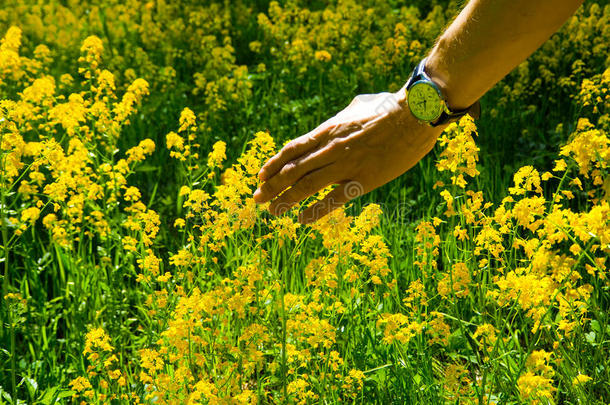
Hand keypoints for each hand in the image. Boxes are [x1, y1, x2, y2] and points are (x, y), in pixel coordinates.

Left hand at [253, 89, 443, 223]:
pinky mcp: (363, 181)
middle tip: (257, 198)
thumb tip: (337, 119)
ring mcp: (345, 165)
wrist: (415, 116)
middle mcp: (330, 148)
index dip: (273, 164)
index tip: (260, 175)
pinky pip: (333, 200)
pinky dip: (315, 211)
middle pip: (292, 170)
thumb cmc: (390, 107)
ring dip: (285, 200)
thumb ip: (341, 117)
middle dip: (271, 185)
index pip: (292, 149)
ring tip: (272, 211)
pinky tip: (302, 220)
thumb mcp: (357, 106)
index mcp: (328, 130)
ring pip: (306, 186)